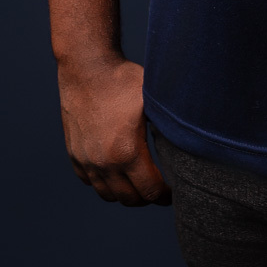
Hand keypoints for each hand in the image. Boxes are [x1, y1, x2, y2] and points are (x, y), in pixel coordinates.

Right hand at [57, 56, 171, 206]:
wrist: (86, 67)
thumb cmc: (123, 80)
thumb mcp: (153, 100)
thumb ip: (169, 125)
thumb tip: (192, 139)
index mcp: (127, 152)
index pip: (150, 191)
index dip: (165, 196)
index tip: (173, 191)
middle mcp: (104, 163)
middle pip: (130, 199)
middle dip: (147, 197)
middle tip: (159, 188)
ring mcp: (86, 160)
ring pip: (108, 195)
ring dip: (125, 193)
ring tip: (139, 182)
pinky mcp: (74, 153)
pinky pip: (89, 181)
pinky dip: (104, 183)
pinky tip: (116, 171)